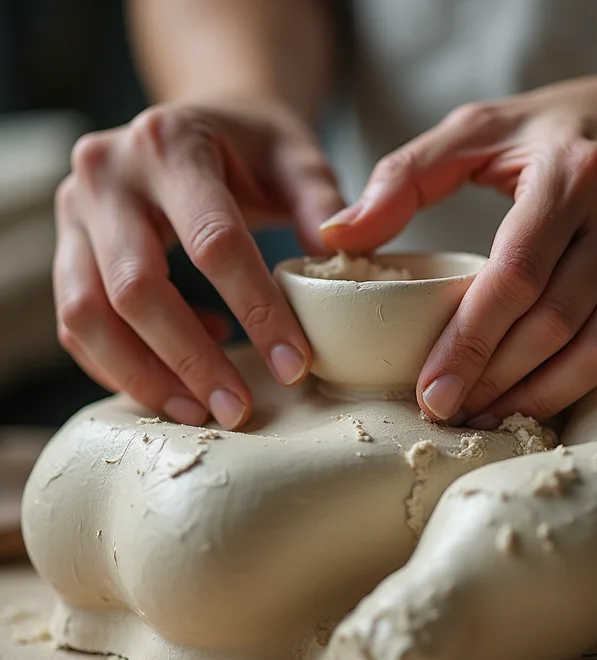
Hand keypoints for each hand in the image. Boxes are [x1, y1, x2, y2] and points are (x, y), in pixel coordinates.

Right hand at [54, 99, 343, 428]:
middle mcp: (106, 173)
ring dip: (145, 377)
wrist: (196, 126)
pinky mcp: (66, 247)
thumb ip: (322, 203)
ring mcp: (73, 212)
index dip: (256, 312)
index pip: (214, 243)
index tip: (294, 366)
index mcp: (170, 144)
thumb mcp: (297, 158)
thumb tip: (343, 261)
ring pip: (87, 315)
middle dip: (192, 361)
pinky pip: (76, 323)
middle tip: (239, 409)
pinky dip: (122, 362)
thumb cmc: (253, 147)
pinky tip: (179, 370)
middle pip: (136, 288)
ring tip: (204, 410)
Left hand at [320, 71, 596, 425]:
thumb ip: (405, 176)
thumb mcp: (484, 126)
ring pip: (594, 353)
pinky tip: (533, 400)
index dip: (469, 342)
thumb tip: (338, 234)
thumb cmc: (568, 126)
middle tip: (444, 412)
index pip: (515, 276)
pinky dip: (576, 386)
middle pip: (551, 326)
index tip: (429, 390)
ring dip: (535, 397)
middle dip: (493, 380)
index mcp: (571, 178)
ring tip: (482, 417)